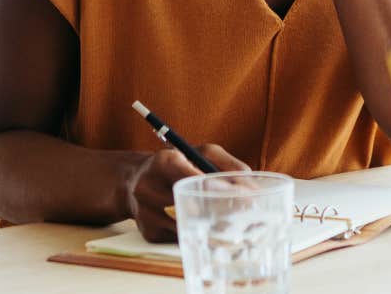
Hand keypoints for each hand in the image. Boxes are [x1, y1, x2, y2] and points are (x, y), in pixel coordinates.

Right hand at [126, 144, 249, 241]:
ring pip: (188, 225)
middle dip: (220, 211)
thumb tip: (254, 187)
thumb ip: (228, 165)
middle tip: (245, 216)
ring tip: (231, 224)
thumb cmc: (180, 164)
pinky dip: (196, 235)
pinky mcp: (148, 231)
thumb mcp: (202, 154)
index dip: (221, 188)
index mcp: (165, 161)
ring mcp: (145, 211)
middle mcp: (149, 186)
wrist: (136, 180)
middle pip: (191, 204)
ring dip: (211, 226)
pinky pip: (180, 238)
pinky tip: (206, 230)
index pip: (193, 176)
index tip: (246, 198)